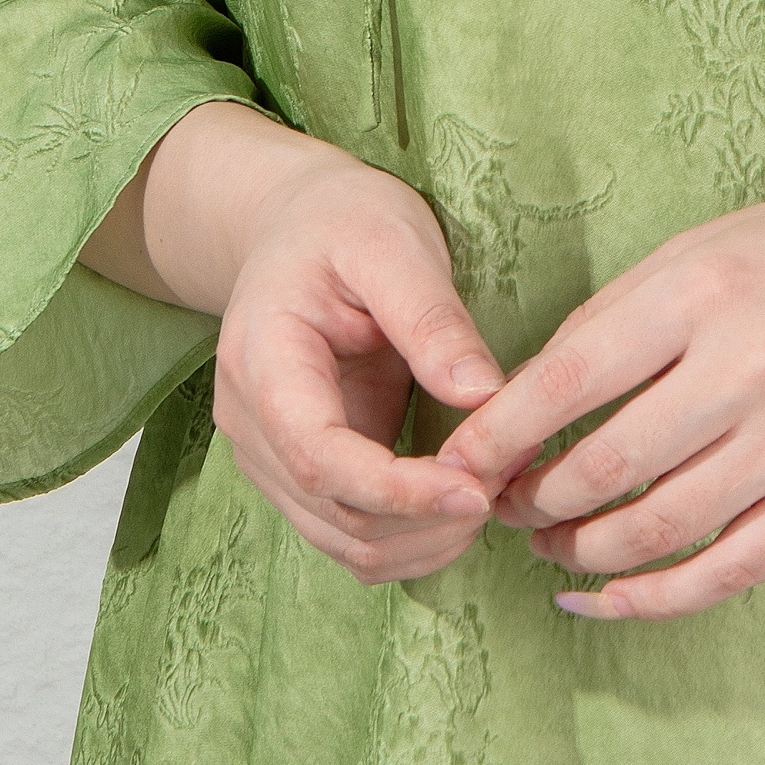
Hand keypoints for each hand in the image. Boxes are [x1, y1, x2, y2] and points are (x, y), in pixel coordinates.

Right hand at [84, 105, 502, 584]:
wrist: (296, 226)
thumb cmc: (343, 223)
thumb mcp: (392, 245)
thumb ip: (431, 319)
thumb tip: (482, 394)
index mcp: (262, 362)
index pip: (319, 458)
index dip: (399, 491)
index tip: (477, 491)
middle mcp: (252, 424)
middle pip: (336, 514)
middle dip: (429, 518)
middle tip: (512, 475)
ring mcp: (272, 456)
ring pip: (347, 542)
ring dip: (428, 538)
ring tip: (497, 486)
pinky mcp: (305, 472)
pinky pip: (356, 533)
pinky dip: (415, 536)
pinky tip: (464, 498)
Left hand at [434, 187, 764, 621]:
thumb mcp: (697, 250)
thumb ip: (612, 320)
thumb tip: (519, 402)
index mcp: (703, 293)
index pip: (570, 378)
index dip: (497, 433)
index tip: (452, 461)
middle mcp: (749, 369)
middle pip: (606, 464)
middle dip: (531, 498)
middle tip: (500, 502)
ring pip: (657, 529)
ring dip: (580, 550)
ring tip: (546, 541)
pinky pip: (724, 574)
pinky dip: (650, 600)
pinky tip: (602, 597)